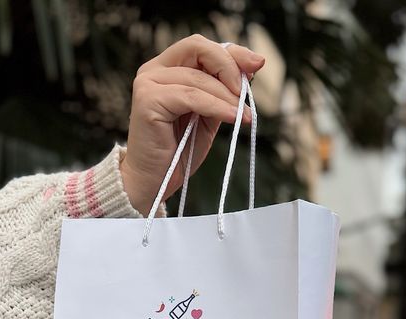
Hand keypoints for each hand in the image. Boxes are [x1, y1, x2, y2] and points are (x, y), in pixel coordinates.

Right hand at [120, 34, 264, 214]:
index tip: (257, 63)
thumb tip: (249, 71)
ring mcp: (148, 83)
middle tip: (247, 89)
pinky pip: (191, 96)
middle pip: (197, 48)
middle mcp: (154, 70)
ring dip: (227, 95)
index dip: (231, 53)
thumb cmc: (178, 153)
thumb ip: (221, 93)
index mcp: (167, 69)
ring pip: (198, 78)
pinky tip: (234, 117)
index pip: (201, 47)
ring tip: (245, 115)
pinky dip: (216, 106)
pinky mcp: (148, 100)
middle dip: (228, 66)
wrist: (154, 184)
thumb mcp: (207, 116)